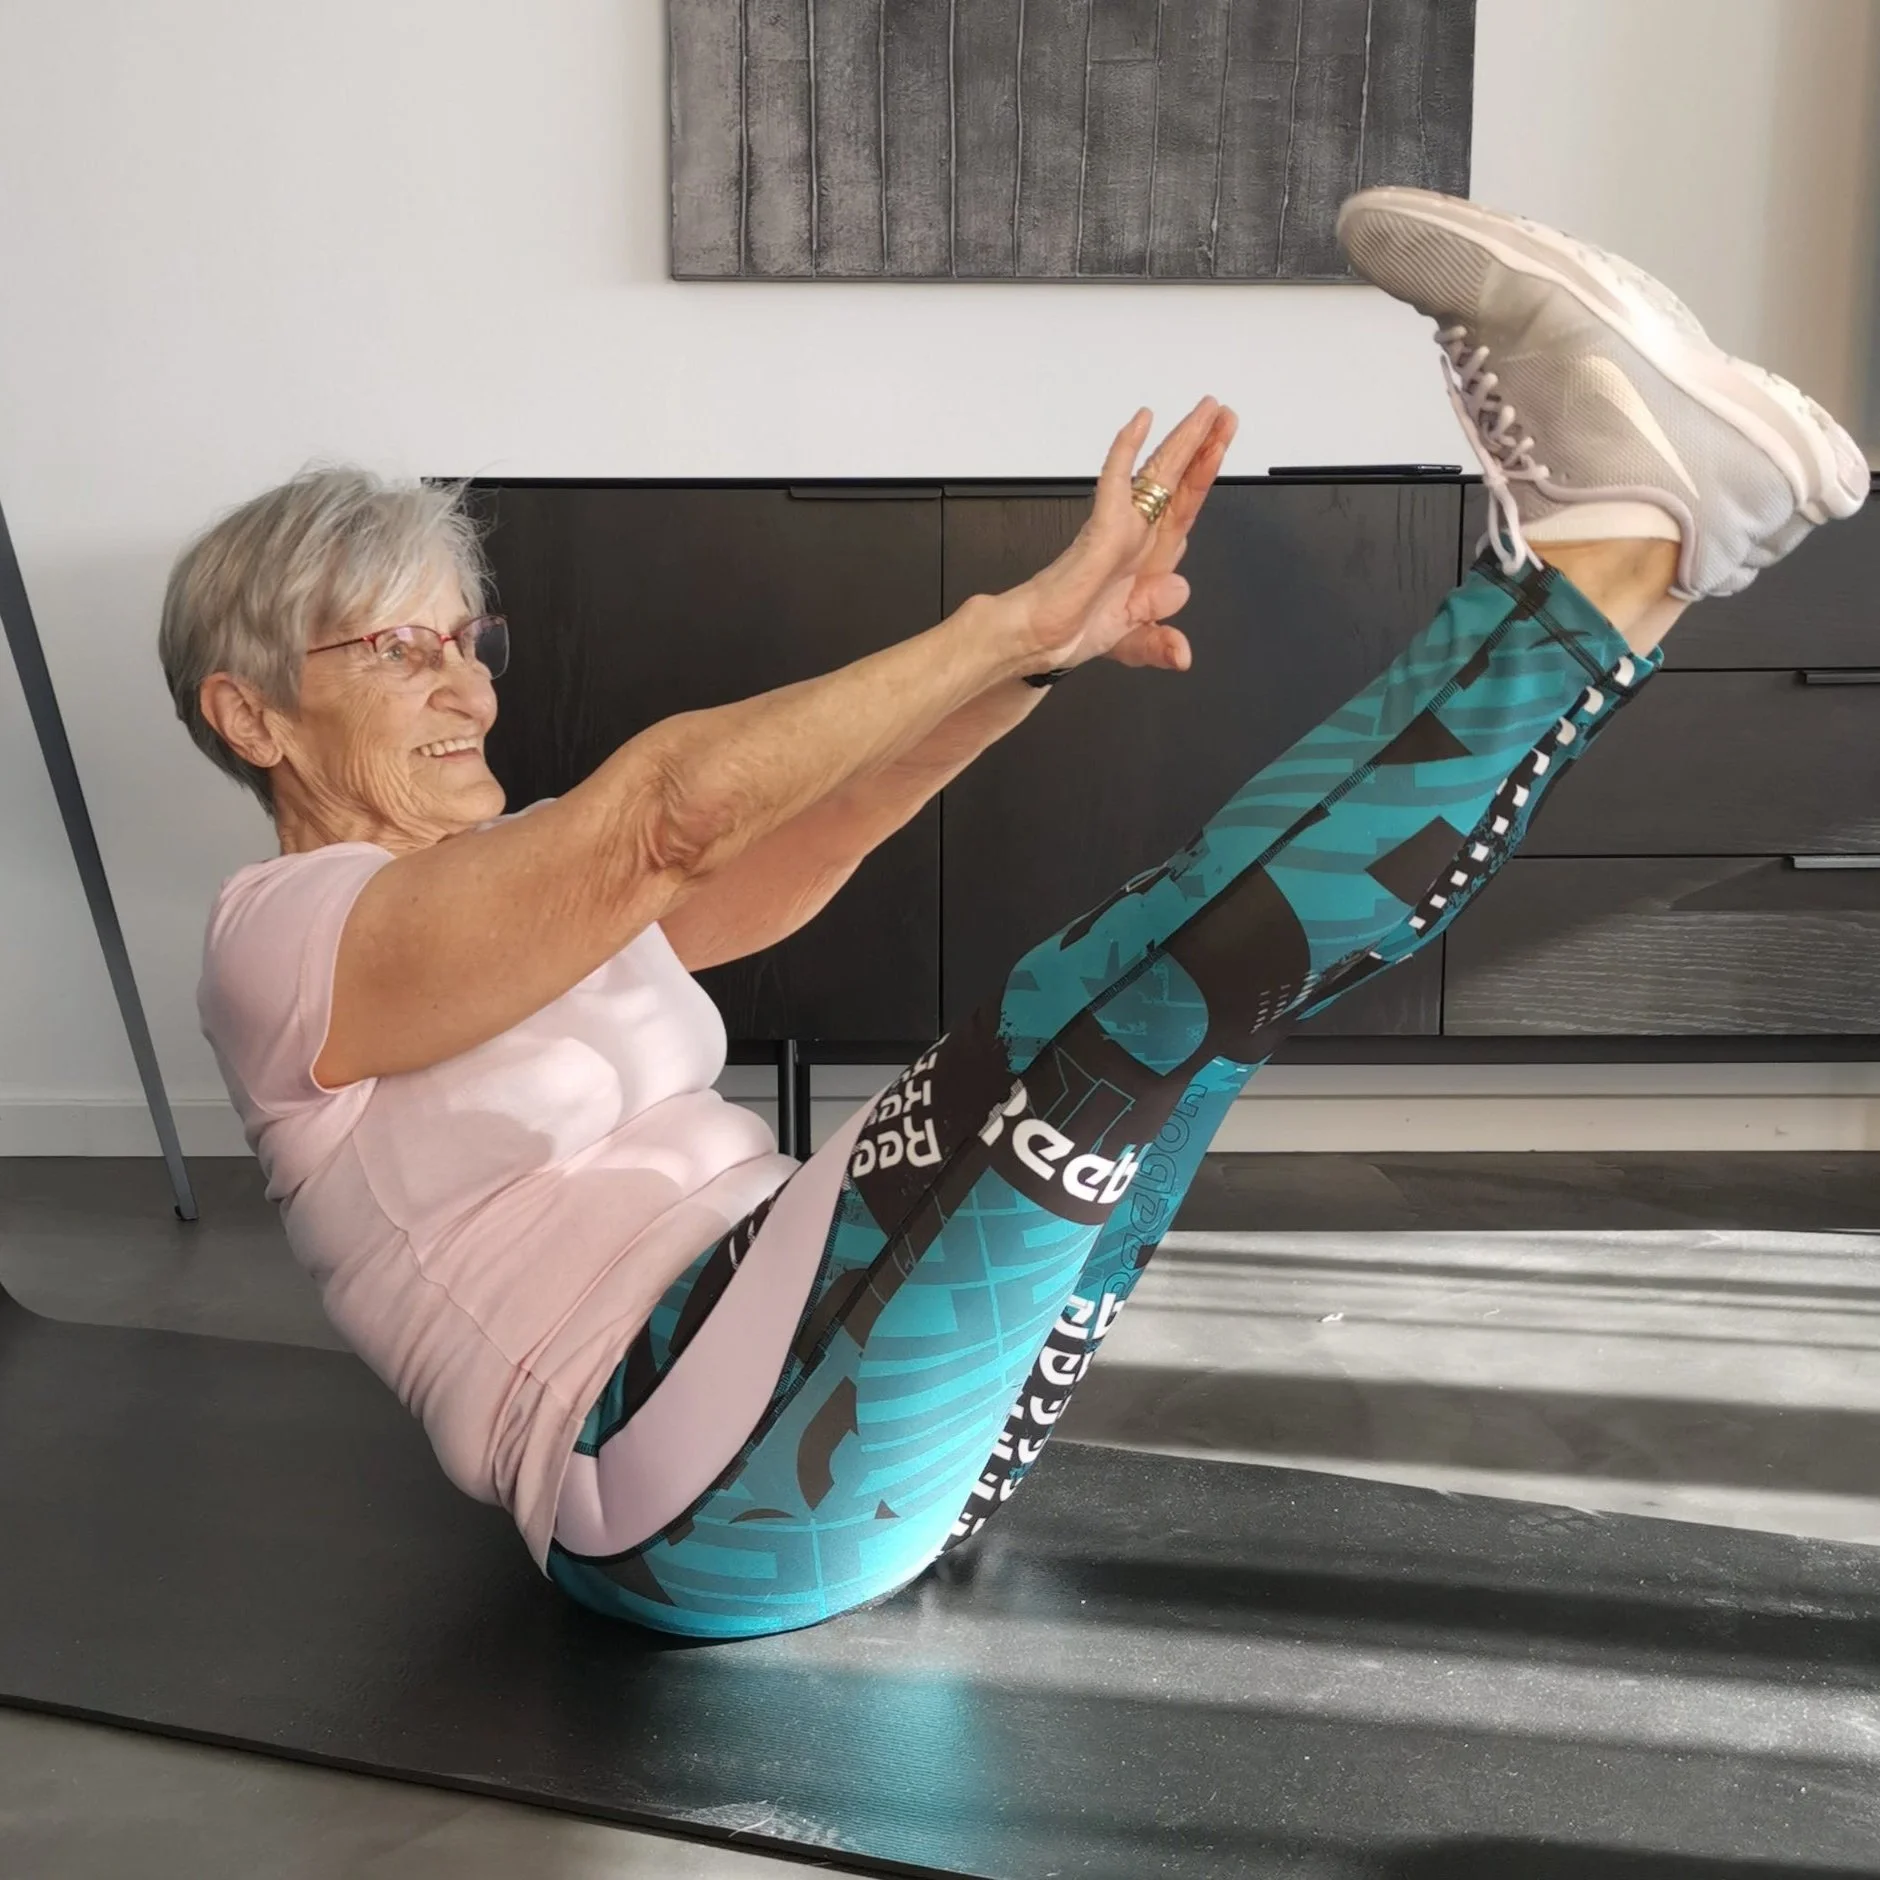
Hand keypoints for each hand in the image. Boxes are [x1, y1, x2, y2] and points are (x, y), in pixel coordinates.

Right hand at [1001, 398, 1238, 677]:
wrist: (1038, 645)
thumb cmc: (1080, 632)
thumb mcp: (1132, 645)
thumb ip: (1157, 644)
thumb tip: (1182, 651)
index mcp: (1152, 559)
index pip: (1184, 510)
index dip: (1203, 477)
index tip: (1221, 443)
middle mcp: (1139, 537)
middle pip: (1175, 484)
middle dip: (1200, 445)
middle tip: (1221, 410)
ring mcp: (1119, 529)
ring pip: (1155, 476)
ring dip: (1178, 442)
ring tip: (1202, 411)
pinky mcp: (1099, 530)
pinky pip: (1115, 485)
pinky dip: (1126, 454)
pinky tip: (1139, 425)